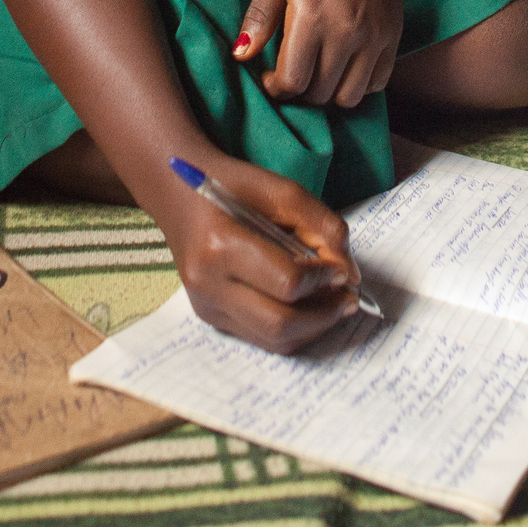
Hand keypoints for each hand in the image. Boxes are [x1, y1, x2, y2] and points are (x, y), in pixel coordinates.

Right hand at [164, 156, 363, 353]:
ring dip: (313, 328)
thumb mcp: (280, 190)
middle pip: (280, 324)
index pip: (287, 283)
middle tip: (349, 299)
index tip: (343, 271)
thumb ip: (321, 225)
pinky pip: (261, 338)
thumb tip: (349, 273)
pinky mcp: (210, 318)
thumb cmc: (231, 186)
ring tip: (335, 306)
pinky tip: (308, 309)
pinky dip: (293, 330)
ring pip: (272, 340)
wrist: (177, 193)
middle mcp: (208, 285)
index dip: (324, 279)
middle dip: (325, 316)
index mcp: (220, 246)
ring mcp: (206, 307)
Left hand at [234, 0, 406, 106]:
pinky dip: (358, 84)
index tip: (269, 75)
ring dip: (328, 92)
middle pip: (319, 93)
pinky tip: (343, 64)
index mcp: (312, 13)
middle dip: (297, 91)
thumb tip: (240, 55)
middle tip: (289, 71)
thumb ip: (260, 15)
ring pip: (349, 97)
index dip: (275, 87)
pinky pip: (377, 83)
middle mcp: (347, 31)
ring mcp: (375, 36)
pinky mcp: (394, 36)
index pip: (292, 80)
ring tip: (316, 71)